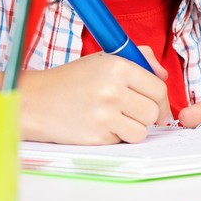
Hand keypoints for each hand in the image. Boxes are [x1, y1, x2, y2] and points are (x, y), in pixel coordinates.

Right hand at [20, 46, 169, 144]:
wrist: (37, 101)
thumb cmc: (73, 80)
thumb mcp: (105, 59)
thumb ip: (140, 59)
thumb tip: (163, 74)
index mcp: (118, 66)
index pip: (158, 88)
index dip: (162, 99)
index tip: (158, 106)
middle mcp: (113, 89)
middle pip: (154, 111)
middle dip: (149, 115)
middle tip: (136, 113)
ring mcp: (105, 114)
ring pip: (143, 129)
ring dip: (135, 127)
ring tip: (118, 119)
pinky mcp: (97, 136)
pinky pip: (124, 141)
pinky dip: (119, 137)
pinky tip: (105, 127)